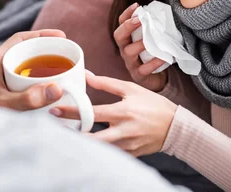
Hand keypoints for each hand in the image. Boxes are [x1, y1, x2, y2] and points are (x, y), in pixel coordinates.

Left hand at [0, 30, 65, 109]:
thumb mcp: (4, 105)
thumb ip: (29, 98)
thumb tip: (57, 89)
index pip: (20, 39)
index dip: (41, 35)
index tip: (60, 37)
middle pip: (25, 51)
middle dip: (47, 50)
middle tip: (66, 54)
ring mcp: (0, 79)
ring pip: (26, 66)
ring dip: (44, 66)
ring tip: (63, 70)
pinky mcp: (3, 91)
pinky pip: (24, 79)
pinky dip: (38, 80)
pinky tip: (49, 88)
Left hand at [52, 73, 176, 156]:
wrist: (175, 126)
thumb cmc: (153, 105)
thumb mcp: (131, 89)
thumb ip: (107, 84)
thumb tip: (87, 76)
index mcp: (123, 112)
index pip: (92, 114)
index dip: (72, 112)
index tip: (55, 110)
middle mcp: (123, 131)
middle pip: (91, 139)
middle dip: (72, 135)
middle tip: (55, 130)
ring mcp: (126, 146)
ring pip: (99, 149)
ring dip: (83, 143)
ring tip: (68, 137)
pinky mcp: (129, 155)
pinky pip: (109, 155)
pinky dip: (98, 150)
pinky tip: (88, 145)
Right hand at [113, 3, 167, 91]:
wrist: (158, 78)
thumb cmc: (154, 55)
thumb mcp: (152, 39)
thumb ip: (154, 28)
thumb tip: (163, 12)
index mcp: (127, 39)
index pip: (121, 23)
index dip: (126, 14)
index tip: (137, 5)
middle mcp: (125, 49)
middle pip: (119, 36)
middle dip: (127, 26)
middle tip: (140, 20)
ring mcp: (130, 63)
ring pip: (128, 52)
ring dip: (139, 44)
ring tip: (151, 39)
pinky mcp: (138, 75)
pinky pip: (143, 69)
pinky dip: (153, 63)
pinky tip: (163, 57)